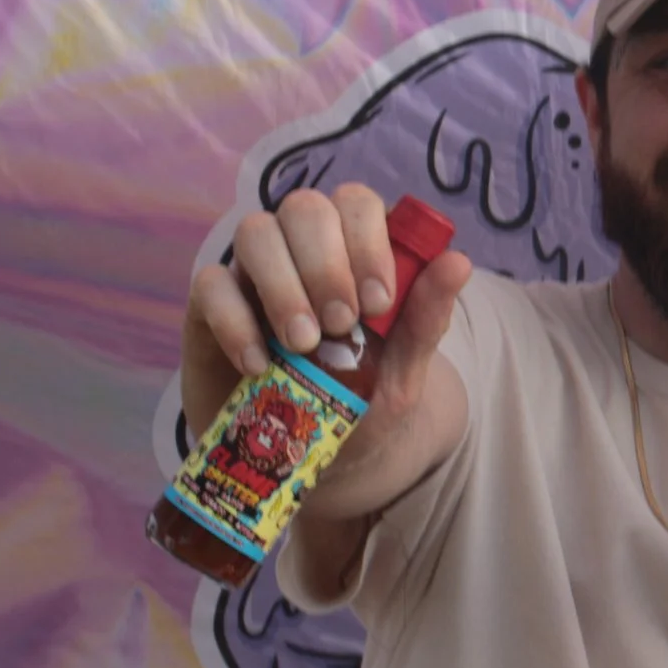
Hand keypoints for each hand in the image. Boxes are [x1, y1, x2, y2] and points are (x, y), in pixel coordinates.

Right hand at [183, 182, 473, 447]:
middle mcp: (300, 250)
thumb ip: (424, 320)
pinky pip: (210, 284)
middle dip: (326, 264)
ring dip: (284, 286)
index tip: (379, 304)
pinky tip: (259, 365)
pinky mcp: (209, 308)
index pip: (357, 204)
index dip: (368, 241)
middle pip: (304, 207)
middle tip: (341, 325)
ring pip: (255, 232)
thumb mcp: (400, 375)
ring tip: (302, 344)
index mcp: (351, 252)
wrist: (304, 464)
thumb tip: (458, 262)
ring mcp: (251, 275)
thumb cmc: (356, 407)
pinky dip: (236, 320)